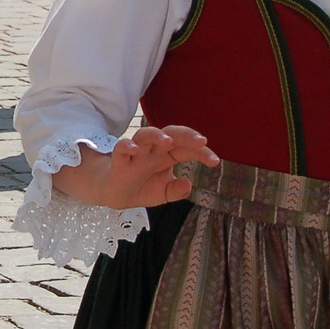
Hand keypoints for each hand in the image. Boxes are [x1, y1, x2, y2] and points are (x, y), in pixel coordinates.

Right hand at [85, 126, 218, 209]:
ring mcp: (136, 154)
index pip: (186, 148)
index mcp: (166, 156)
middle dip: (185, 135)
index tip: (215, 161)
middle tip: (201, 141)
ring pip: (145, 135)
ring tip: (168, 141)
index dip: (201, 152)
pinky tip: (133, 148)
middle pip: (169, 134)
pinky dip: (126, 145)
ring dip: (156, 135)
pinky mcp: (119, 160)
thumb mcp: (163, 193)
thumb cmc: (141, 187)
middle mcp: (153, 151)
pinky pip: (121, 148)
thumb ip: (176, 191)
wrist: (114, 194)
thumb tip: (188, 184)